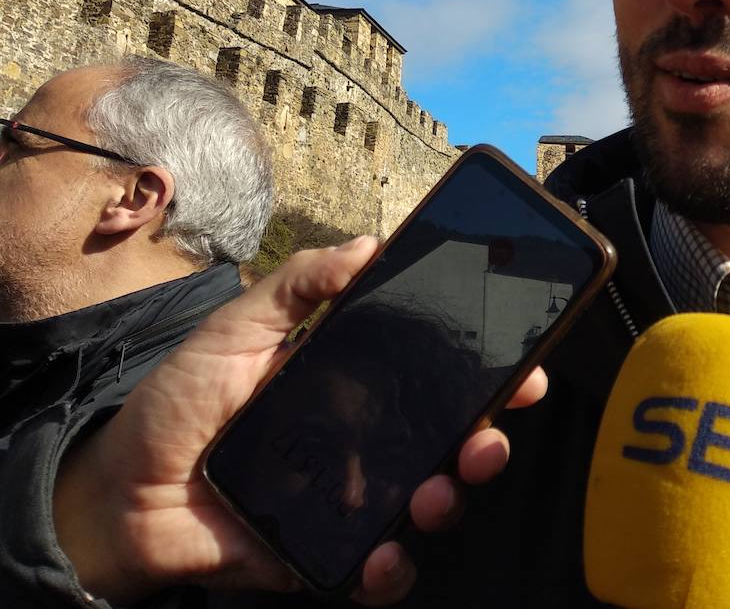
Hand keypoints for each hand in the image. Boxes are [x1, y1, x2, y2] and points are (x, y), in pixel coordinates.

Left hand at [53, 237, 546, 604]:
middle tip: (488, 440)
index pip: (440, 372)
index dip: (490, 371)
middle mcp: (368, 438)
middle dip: (488, 440)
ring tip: (434, 496)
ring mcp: (352, 497)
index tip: (525, 368)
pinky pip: (378, 567)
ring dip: (449, 499)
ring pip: (429, 500)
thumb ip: (296, 286)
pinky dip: (392, 570)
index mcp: (357, 381)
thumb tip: (369, 246)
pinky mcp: (326, 551)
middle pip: (452, 439)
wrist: (118, 496)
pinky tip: (384, 557)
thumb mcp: (234, 329)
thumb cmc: (178, 403)